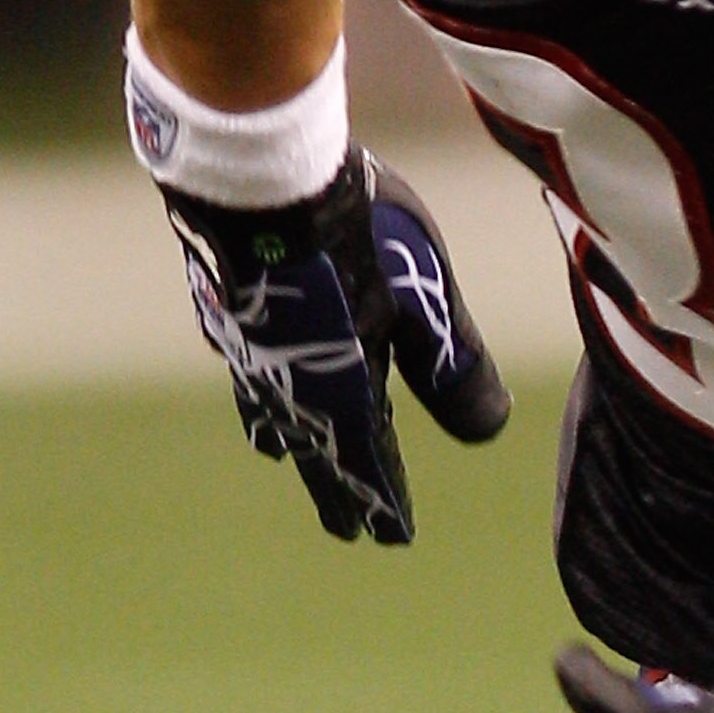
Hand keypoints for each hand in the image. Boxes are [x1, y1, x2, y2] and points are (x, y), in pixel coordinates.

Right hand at [161, 149, 508, 543]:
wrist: (259, 174)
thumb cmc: (359, 235)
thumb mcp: (427, 302)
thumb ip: (454, 368)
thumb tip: (491, 431)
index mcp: (344, 392)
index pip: (370, 462)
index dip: (384, 500)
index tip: (393, 538)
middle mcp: (289, 383)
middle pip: (316, 448)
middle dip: (336, 488)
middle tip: (347, 531)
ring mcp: (248, 346)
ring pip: (267, 407)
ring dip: (284, 437)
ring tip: (279, 457)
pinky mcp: (222, 304)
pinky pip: (239, 360)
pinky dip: (251, 378)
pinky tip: (245, 368)